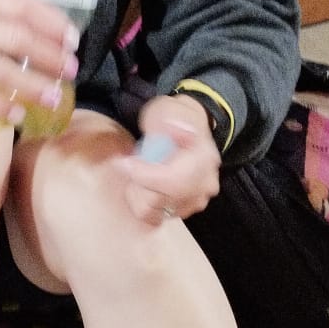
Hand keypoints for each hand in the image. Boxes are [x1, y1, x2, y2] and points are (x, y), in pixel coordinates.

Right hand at [0, 0, 78, 123]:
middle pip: (16, 39)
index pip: (22, 7)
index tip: (73, 40)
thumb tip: (58, 24)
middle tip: (72, 70)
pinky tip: (19, 115)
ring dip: (31, 86)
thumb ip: (9, 5)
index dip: (52, 24)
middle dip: (49, 56)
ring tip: (56, 96)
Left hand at [114, 94, 218, 224]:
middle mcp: (204, 183)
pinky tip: (145, 185)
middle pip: (160, 198)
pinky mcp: (185, 210)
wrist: (187, 129)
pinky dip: (145, 202)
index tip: (123, 162)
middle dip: (139, 182)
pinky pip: (155, 216)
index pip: (171, 179)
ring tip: (140, 172)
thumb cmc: (173, 119)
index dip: (143, 175)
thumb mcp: (165, 111)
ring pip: (155, 210)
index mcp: (203, 157)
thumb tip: (174, 129)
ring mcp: (197, 199)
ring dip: (140, 192)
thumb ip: (166, 120)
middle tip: (132, 163)